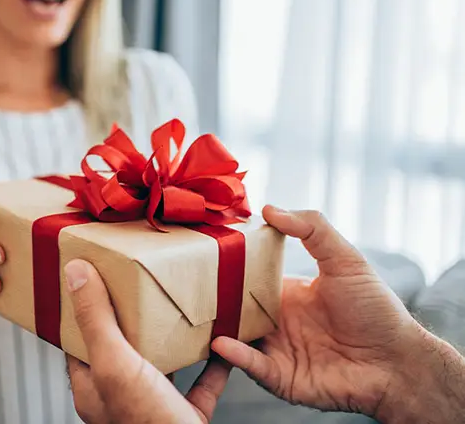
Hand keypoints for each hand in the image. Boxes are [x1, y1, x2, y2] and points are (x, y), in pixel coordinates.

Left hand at [64, 259, 230, 423]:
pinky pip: (202, 384)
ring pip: (162, 364)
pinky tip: (222, 344)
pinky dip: (214, 365)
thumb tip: (76, 272)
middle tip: (144, 285)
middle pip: (123, 348)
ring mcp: (154, 406)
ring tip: (183, 308)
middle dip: (134, 318)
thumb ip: (96, 320)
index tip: (96, 278)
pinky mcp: (185, 416)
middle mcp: (121, 397)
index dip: (85, 308)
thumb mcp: (115, 364)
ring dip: (174, 338)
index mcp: (94, 386)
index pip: (80, 340)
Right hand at [212, 205, 421, 416]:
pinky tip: (223, 343)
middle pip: (236, 309)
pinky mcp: (282, 378)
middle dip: (213, 301)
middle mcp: (278, 322)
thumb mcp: (345, 259)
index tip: (203, 255)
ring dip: (218, 329)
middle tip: (187, 287)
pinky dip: (237, 356)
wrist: (399, 362)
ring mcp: (277, 350)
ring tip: (196, 316)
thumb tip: (270, 208)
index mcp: (287, 294)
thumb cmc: (376, 309)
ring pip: (237, 338)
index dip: (228, 269)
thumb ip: (312, 229)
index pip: (248, 280)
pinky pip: (253, 366)